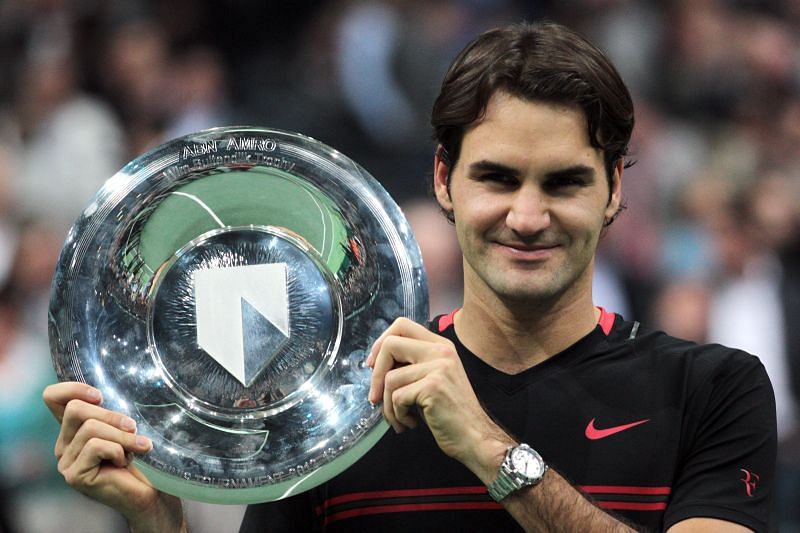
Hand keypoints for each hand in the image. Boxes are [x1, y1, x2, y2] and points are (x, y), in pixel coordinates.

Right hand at [43, 382, 183, 530]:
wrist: (150, 493)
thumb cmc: (140, 457)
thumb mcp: (124, 427)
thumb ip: (111, 412)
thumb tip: (110, 389)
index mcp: (73, 429)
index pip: (52, 398)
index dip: (72, 388)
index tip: (100, 396)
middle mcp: (63, 444)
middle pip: (76, 409)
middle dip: (111, 415)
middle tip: (133, 427)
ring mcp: (66, 462)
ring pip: (91, 428)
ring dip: (122, 435)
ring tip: (138, 447)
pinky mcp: (74, 475)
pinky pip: (96, 446)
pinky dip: (119, 450)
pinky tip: (124, 462)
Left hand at [367, 318, 510, 475]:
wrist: (475, 438)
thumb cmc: (450, 414)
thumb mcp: (433, 379)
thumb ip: (411, 364)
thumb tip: (375, 363)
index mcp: (440, 345)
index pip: (402, 325)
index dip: (380, 343)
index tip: (373, 365)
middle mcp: (441, 351)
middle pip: (390, 344)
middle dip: (376, 375)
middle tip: (376, 397)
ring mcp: (438, 367)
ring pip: (390, 378)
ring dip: (387, 405)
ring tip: (399, 419)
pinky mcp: (433, 386)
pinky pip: (397, 397)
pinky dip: (397, 415)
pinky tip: (410, 423)